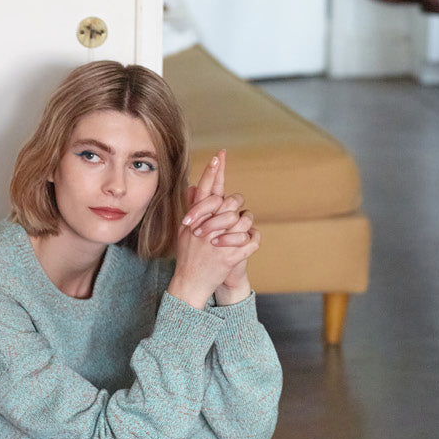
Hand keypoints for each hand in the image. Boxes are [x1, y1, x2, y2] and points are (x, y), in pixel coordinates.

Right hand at [167, 151, 259, 308]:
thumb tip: (193, 187)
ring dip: (245, 225)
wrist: (189, 283)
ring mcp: (219, 242)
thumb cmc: (188, 256)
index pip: (205, 190)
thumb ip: (192, 208)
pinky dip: (253, 242)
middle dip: (235, 203)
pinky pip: (252, 242)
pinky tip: (249, 244)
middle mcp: (206, 228)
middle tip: (233, 209)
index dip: (212, 172)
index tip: (219, 155)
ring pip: (244, 221)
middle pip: (229, 203)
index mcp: (195, 220)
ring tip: (239, 231)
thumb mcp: (184, 231)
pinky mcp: (230, 257)